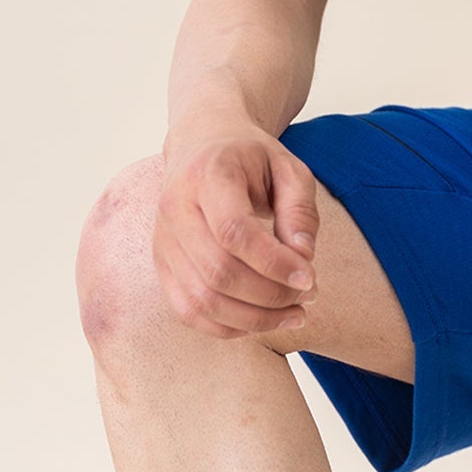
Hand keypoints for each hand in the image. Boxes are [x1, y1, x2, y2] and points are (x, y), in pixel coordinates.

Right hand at [153, 126, 319, 339]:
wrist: (201, 145)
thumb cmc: (251, 158)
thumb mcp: (289, 168)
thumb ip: (300, 211)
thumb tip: (303, 258)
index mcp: (207, 176)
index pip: (233, 231)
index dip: (274, 263)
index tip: (309, 277)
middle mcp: (175, 208)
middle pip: (217, 272)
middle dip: (269, 295)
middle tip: (308, 296)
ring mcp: (163, 240)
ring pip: (200, 300)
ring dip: (253, 319)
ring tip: (294, 315)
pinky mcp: (162, 265)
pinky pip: (187, 311)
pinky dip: (226, 326)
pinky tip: (261, 321)